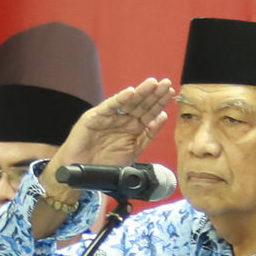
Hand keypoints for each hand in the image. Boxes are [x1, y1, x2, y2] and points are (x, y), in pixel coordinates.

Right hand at [59, 78, 174, 168]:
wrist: (83, 172)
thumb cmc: (106, 163)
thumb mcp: (134, 149)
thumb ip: (149, 134)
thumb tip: (163, 117)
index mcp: (132, 126)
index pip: (149, 112)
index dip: (159, 102)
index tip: (171, 93)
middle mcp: (122, 119)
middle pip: (140, 104)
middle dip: (153, 93)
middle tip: (166, 84)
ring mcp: (109, 117)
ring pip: (127, 102)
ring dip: (140, 92)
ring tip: (152, 84)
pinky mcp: (94, 117)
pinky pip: (109, 107)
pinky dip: (119, 100)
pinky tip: (130, 93)